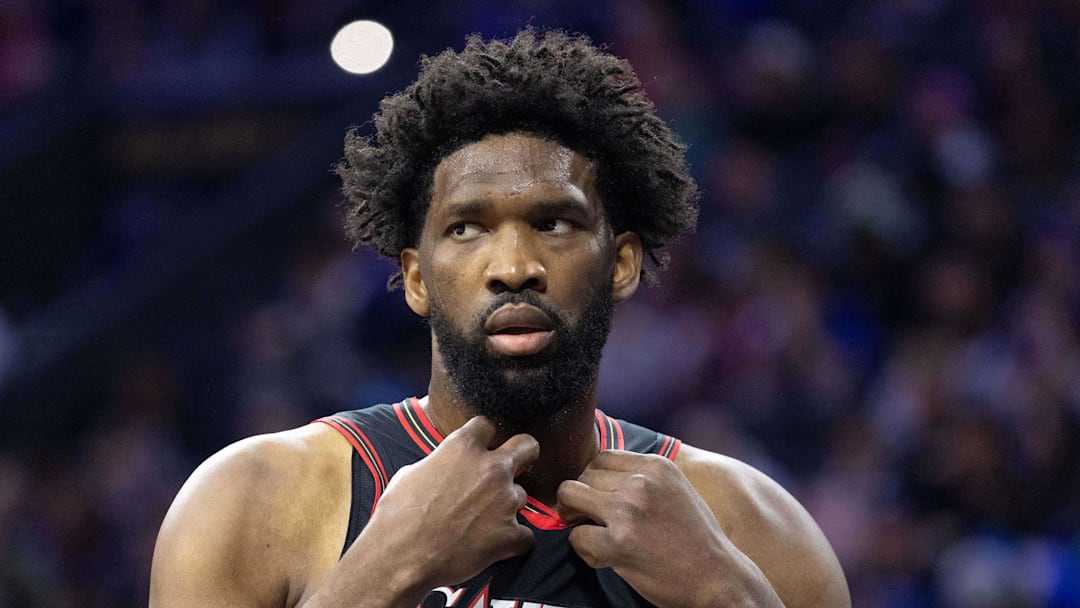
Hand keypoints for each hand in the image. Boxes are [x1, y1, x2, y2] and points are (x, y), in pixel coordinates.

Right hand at [351, 416, 538, 590]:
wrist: (399, 557)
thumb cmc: (398, 516)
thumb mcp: (412, 473)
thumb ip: (439, 463)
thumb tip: (444, 468)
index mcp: (463, 447)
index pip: (487, 425)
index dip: (483, 438)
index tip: (479, 449)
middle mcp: (491, 468)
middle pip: (528, 446)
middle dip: (523, 455)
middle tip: (511, 469)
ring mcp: (504, 501)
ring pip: (522, 496)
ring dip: (506, 507)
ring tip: (482, 522)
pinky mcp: (510, 534)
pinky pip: (525, 536)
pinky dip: (512, 541)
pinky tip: (492, 546)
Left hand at [556, 450, 781, 607]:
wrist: (719, 578)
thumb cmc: (697, 538)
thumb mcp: (677, 490)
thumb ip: (644, 477)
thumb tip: (600, 473)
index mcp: (656, 465)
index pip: (602, 457)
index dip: (594, 478)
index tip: (598, 497)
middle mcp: (641, 482)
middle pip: (583, 475)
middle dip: (582, 498)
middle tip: (591, 519)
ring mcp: (628, 511)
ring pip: (569, 497)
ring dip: (574, 517)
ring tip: (591, 532)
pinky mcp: (619, 544)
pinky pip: (576, 537)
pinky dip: (583, 549)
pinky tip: (604, 556)